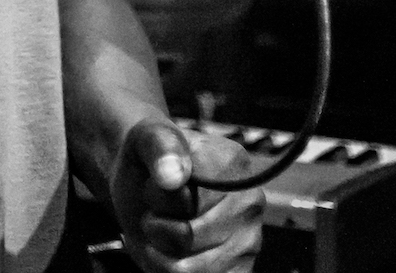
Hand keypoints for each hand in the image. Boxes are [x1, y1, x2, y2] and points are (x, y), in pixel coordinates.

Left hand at [110, 120, 264, 272]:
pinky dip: (170, 271)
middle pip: (188, 236)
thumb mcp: (145, 137)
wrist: (147, 183)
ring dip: (160, 251)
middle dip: (157, 225)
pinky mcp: (240, 270)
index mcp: (233, 163)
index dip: (158, 196)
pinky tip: (167, 251)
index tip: (154, 181)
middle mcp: (250, 202)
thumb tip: (173, 176)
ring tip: (159, 227)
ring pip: (190, 268)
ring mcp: (248, 241)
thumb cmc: (149, 159)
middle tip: (154, 208)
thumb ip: (159, 146)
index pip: (188, 197)